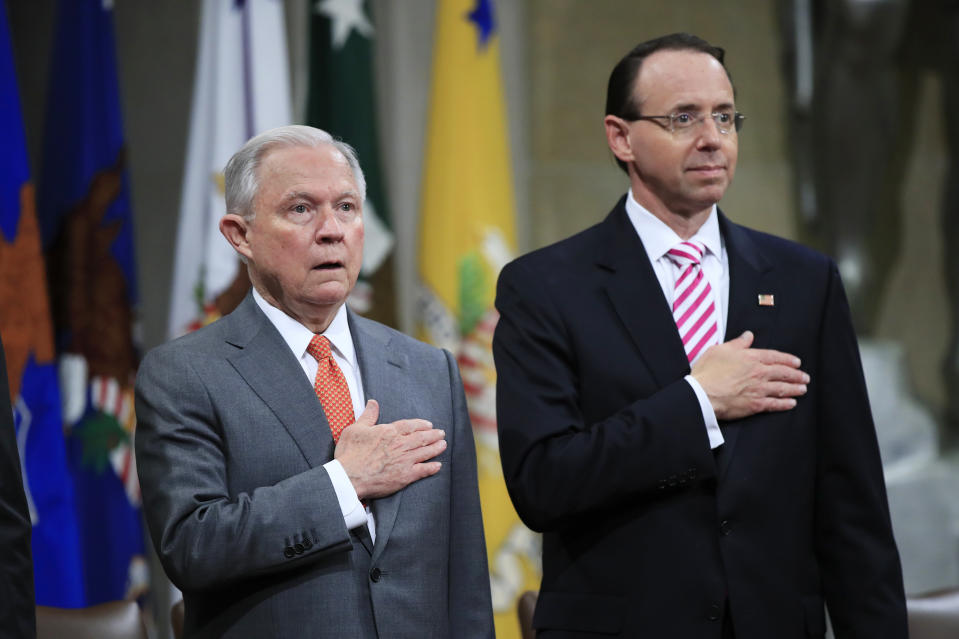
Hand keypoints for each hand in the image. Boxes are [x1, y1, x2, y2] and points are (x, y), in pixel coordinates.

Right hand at [334, 399, 446, 499]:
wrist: (349, 477)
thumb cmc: (349, 453)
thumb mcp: (356, 429)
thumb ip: (368, 416)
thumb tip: (373, 402)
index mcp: (389, 432)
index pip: (410, 425)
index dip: (421, 424)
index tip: (429, 425)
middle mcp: (399, 444)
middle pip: (421, 437)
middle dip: (433, 435)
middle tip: (441, 434)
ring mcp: (404, 460)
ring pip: (425, 452)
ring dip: (436, 448)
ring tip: (443, 445)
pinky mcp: (405, 476)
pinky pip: (423, 471)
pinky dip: (431, 468)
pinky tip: (438, 466)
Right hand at [691, 330, 808, 419]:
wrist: (702, 394)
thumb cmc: (708, 372)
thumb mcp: (719, 350)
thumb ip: (737, 343)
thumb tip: (748, 336)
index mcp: (751, 358)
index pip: (775, 357)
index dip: (788, 359)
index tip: (796, 362)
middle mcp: (758, 373)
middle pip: (783, 373)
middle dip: (796, 375)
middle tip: (804, 377)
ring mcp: (759, 389)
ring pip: (783, 388)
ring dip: (795, 388)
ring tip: (802, 389)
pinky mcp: (755, 405)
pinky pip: (775, 404)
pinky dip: (785, 404)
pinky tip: (791, 403)